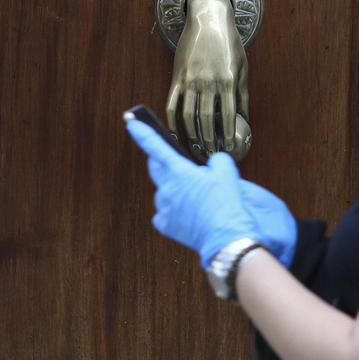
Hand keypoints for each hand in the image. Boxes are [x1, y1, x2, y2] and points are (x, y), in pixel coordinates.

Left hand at [125, 117, 294, 267]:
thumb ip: (216, 161)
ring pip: (164, 192)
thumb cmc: (227, 203)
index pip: (156, 146)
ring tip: (196, 198)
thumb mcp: (227, 171)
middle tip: (175, 164)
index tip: (131, 123)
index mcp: (179, 171)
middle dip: (162, 162)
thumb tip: (210, 166)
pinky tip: (188, 214)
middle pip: (156, 168)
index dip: (142, 132)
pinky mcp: (165, 225)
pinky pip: (164, 213)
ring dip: (174, 190)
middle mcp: (167, 188)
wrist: (227, 236)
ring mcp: (164, 208)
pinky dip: (173, 211)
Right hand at [167, 0, 250, 158]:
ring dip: (192, 135)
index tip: (230, 149)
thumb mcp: (242, 66)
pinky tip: (175, 134)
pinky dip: (172, 122)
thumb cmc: (229, 43)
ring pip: (188, 115)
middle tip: (211, 154)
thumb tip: (244, 118)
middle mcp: (208, 81)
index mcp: (227, 79)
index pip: (228, 114)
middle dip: (209, 140)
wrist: (208, 19)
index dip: (229, 134)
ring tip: (196, 149)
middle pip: (206, 119)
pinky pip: (172, 104)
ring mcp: (190, 79)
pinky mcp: (177, 77)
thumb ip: (242, 93)